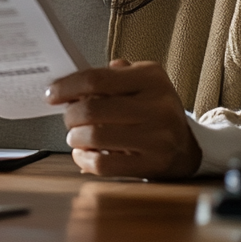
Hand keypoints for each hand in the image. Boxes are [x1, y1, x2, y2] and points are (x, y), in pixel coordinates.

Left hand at [46, 58, 200, 178]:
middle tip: (68, 117)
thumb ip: (110, 76)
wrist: (189, 145)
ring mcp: (158, 138)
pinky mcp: (153, 165)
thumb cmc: (153, 107)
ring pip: (96, 136)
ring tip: (75, 135)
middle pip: (92, 109)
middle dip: (70, 115)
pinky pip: (106, 164)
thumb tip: (70, 83)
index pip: (96, 79)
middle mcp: (157, 107)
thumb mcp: (141, 80)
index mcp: (151, 78)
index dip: (67, 86)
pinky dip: (85, 159)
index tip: (51, 93)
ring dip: (75, 137)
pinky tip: (82, 154)